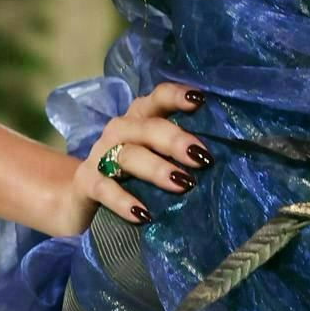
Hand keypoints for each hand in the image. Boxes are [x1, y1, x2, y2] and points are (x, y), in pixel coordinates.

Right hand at [47, 82, 207, 231]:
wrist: (79, 199)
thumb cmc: (131, 176)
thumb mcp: (155, 159)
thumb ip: (181, 155)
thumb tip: (230, 165)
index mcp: (140, 119)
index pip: (158, 98)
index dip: (176, 97)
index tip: (200, 100)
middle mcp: (120, 131)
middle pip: (146, 127)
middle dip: (174, 140)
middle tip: (201, 157)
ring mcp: (100, 156)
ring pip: (128, 155)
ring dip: (156, 168)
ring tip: (183, 184)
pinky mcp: (87, 183)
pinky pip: (105, 188)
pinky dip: (123, 200)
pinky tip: (143, 214)